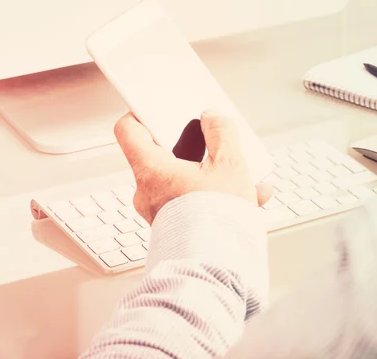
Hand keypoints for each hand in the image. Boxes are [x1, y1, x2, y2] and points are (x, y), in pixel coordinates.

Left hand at [114, 111, 272, 223]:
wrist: (218, 270)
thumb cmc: (216, 221)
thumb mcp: (229, 165)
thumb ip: (222, 133)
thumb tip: (214, 119)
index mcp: (151, 170)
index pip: (128, 131)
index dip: (140, 113)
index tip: (155, 106)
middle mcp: (147, 192)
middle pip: (163, 155)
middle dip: (192, 146)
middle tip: (209, 138)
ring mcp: (159, 211)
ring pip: (183, 180)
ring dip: (211, 174)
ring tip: (242, 173)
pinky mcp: (174, 227)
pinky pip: (192, 202)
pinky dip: (215, 196)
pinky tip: (247, 197)